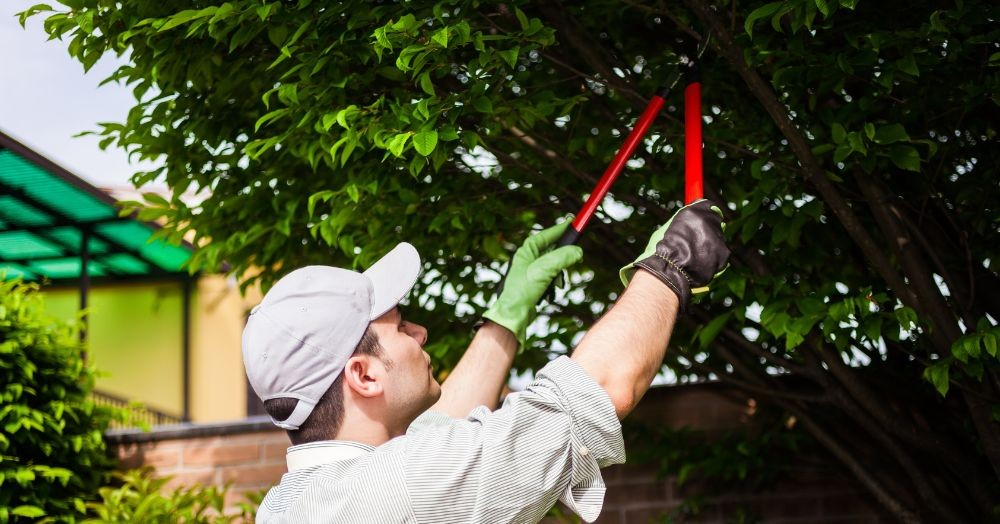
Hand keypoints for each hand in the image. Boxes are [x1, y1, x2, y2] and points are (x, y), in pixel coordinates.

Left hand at [483, 220, 582, 345]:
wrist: (514, 314)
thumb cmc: (522, 290)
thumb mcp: (544, 270)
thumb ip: (562, 258)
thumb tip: (578, 251)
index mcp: (526, 251)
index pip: (546, 235)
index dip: (560, 229)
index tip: (573, 222)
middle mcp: (528, 259)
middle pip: (553, 250)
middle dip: (563, 257)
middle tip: (575, 257)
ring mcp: (531, 271)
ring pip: (554, 265)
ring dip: (559, 274)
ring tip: (557, 282)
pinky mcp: (535, 283)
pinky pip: (551, 278)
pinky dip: (555, 283)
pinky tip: (551, 291)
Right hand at [620, 199, 729, 311]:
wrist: (670, 268)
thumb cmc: (665, 250)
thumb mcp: (671, 226)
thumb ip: (686, 219)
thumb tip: (697, 215)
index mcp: (693, 212)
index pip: (709, 206)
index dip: (706, 215)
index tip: (704, 221)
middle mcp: (708, 220)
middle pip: (715, 223)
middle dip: (708, 231)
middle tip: (697, 243)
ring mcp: (718, 236)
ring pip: (718, 239)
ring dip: (710, 246)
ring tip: (695, 256)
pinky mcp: (724, 252)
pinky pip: (721, 254)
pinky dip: (714, 259)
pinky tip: (701, 263)